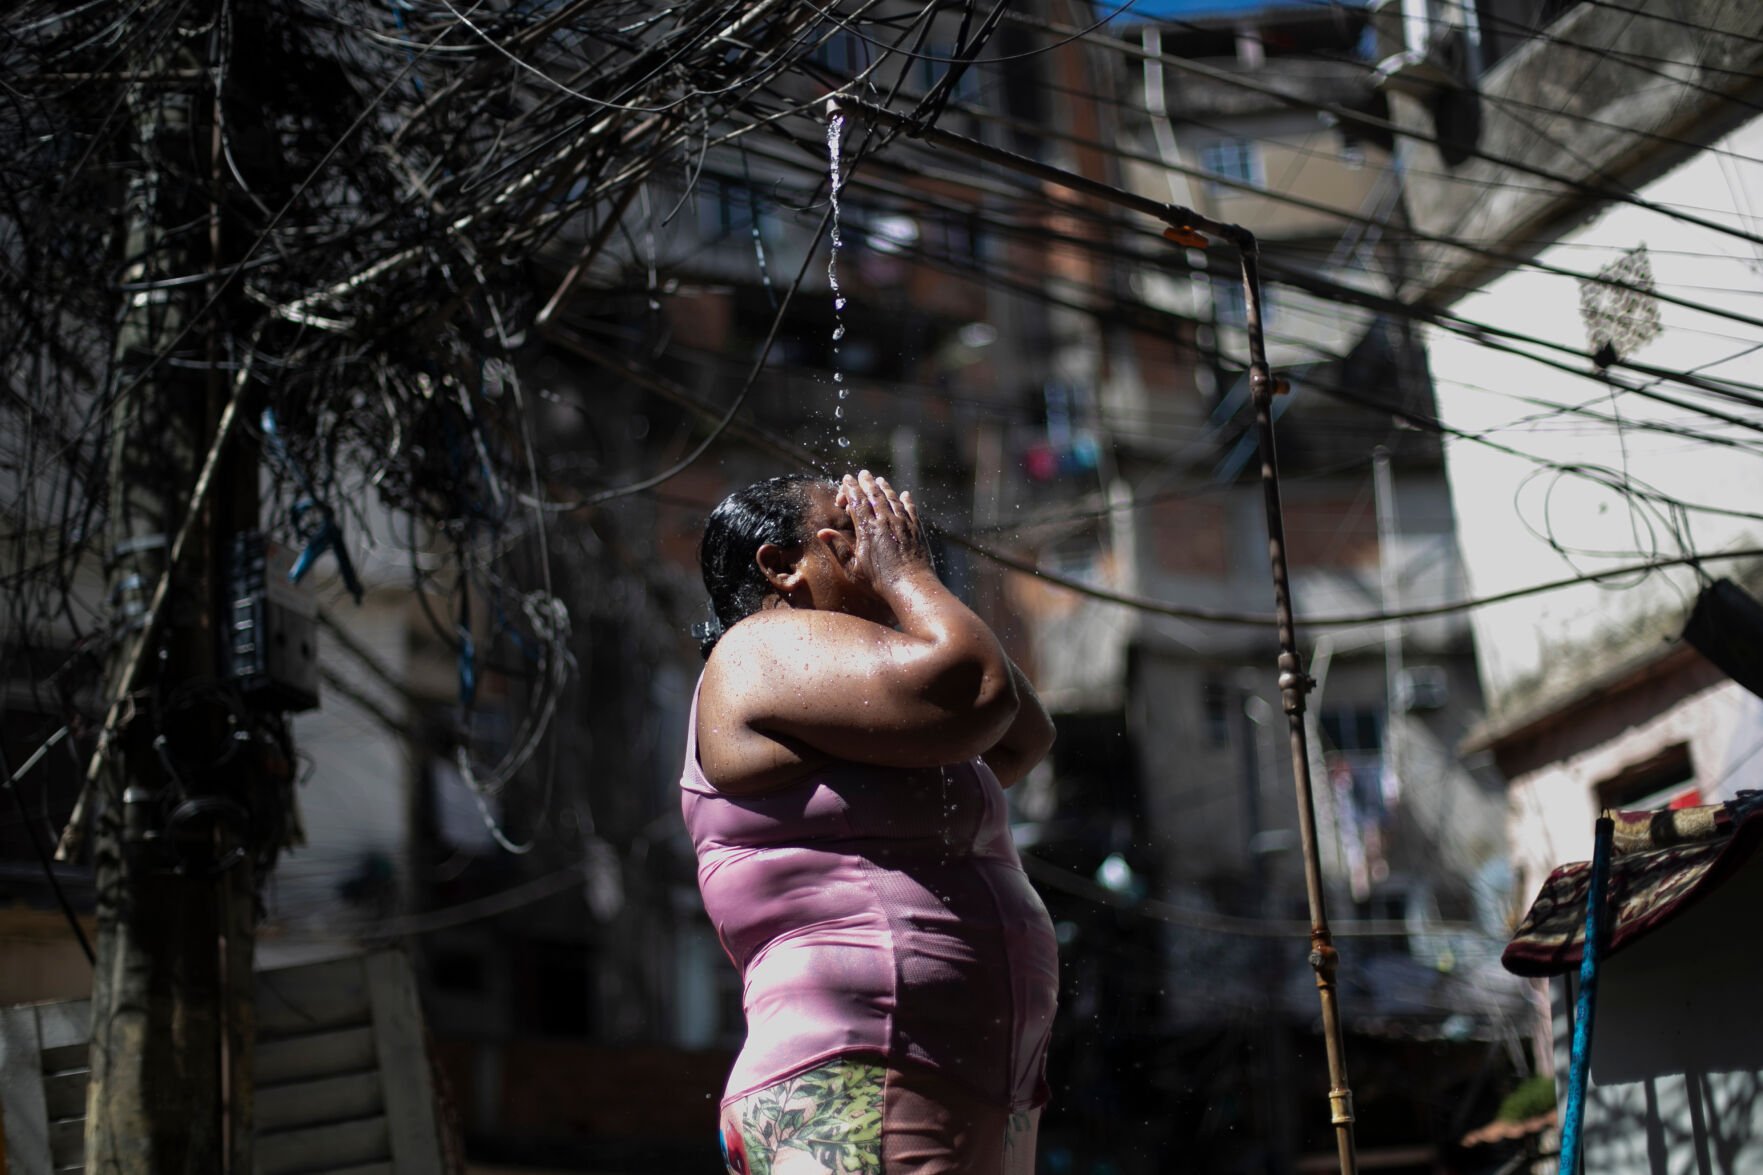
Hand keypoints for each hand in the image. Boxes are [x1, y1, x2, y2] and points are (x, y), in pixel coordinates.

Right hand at [837, 470, 932, 595]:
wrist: (911, 587)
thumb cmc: (879, 582)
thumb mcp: (853, 569)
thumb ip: (838, 548)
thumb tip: (821, 532)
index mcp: (867, 529)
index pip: (857, 501)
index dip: (850, 488)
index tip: (846, 479)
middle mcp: (886, 522)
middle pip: (875, 495)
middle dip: (867, 482)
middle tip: (863, 474)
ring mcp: (903, 524)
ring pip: (892, 499)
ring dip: (885, 487)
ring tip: (880, 480)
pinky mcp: (916, 530)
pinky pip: (910, 509)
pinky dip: (906, 499)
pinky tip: (904, 494)